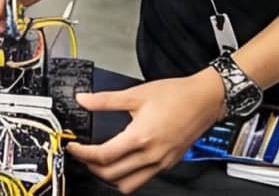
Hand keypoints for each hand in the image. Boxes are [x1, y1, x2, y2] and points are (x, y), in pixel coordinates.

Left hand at [68, 70, 225, 192]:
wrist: (204, 100)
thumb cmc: (175, 95)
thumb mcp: (136, 94)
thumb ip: (105, 100)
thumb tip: (83, 99)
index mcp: (140, 137)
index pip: (103, 156)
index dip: (83, 154)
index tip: (73, 147)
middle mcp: (151, 155)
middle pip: (111, 175)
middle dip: (92, 167)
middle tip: (83, 154)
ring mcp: (160, 162)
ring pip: (127, 185)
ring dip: (109, 177)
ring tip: (101, 161)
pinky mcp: (168, 164)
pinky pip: (143, 179)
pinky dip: (127, 176)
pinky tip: (123, 161)